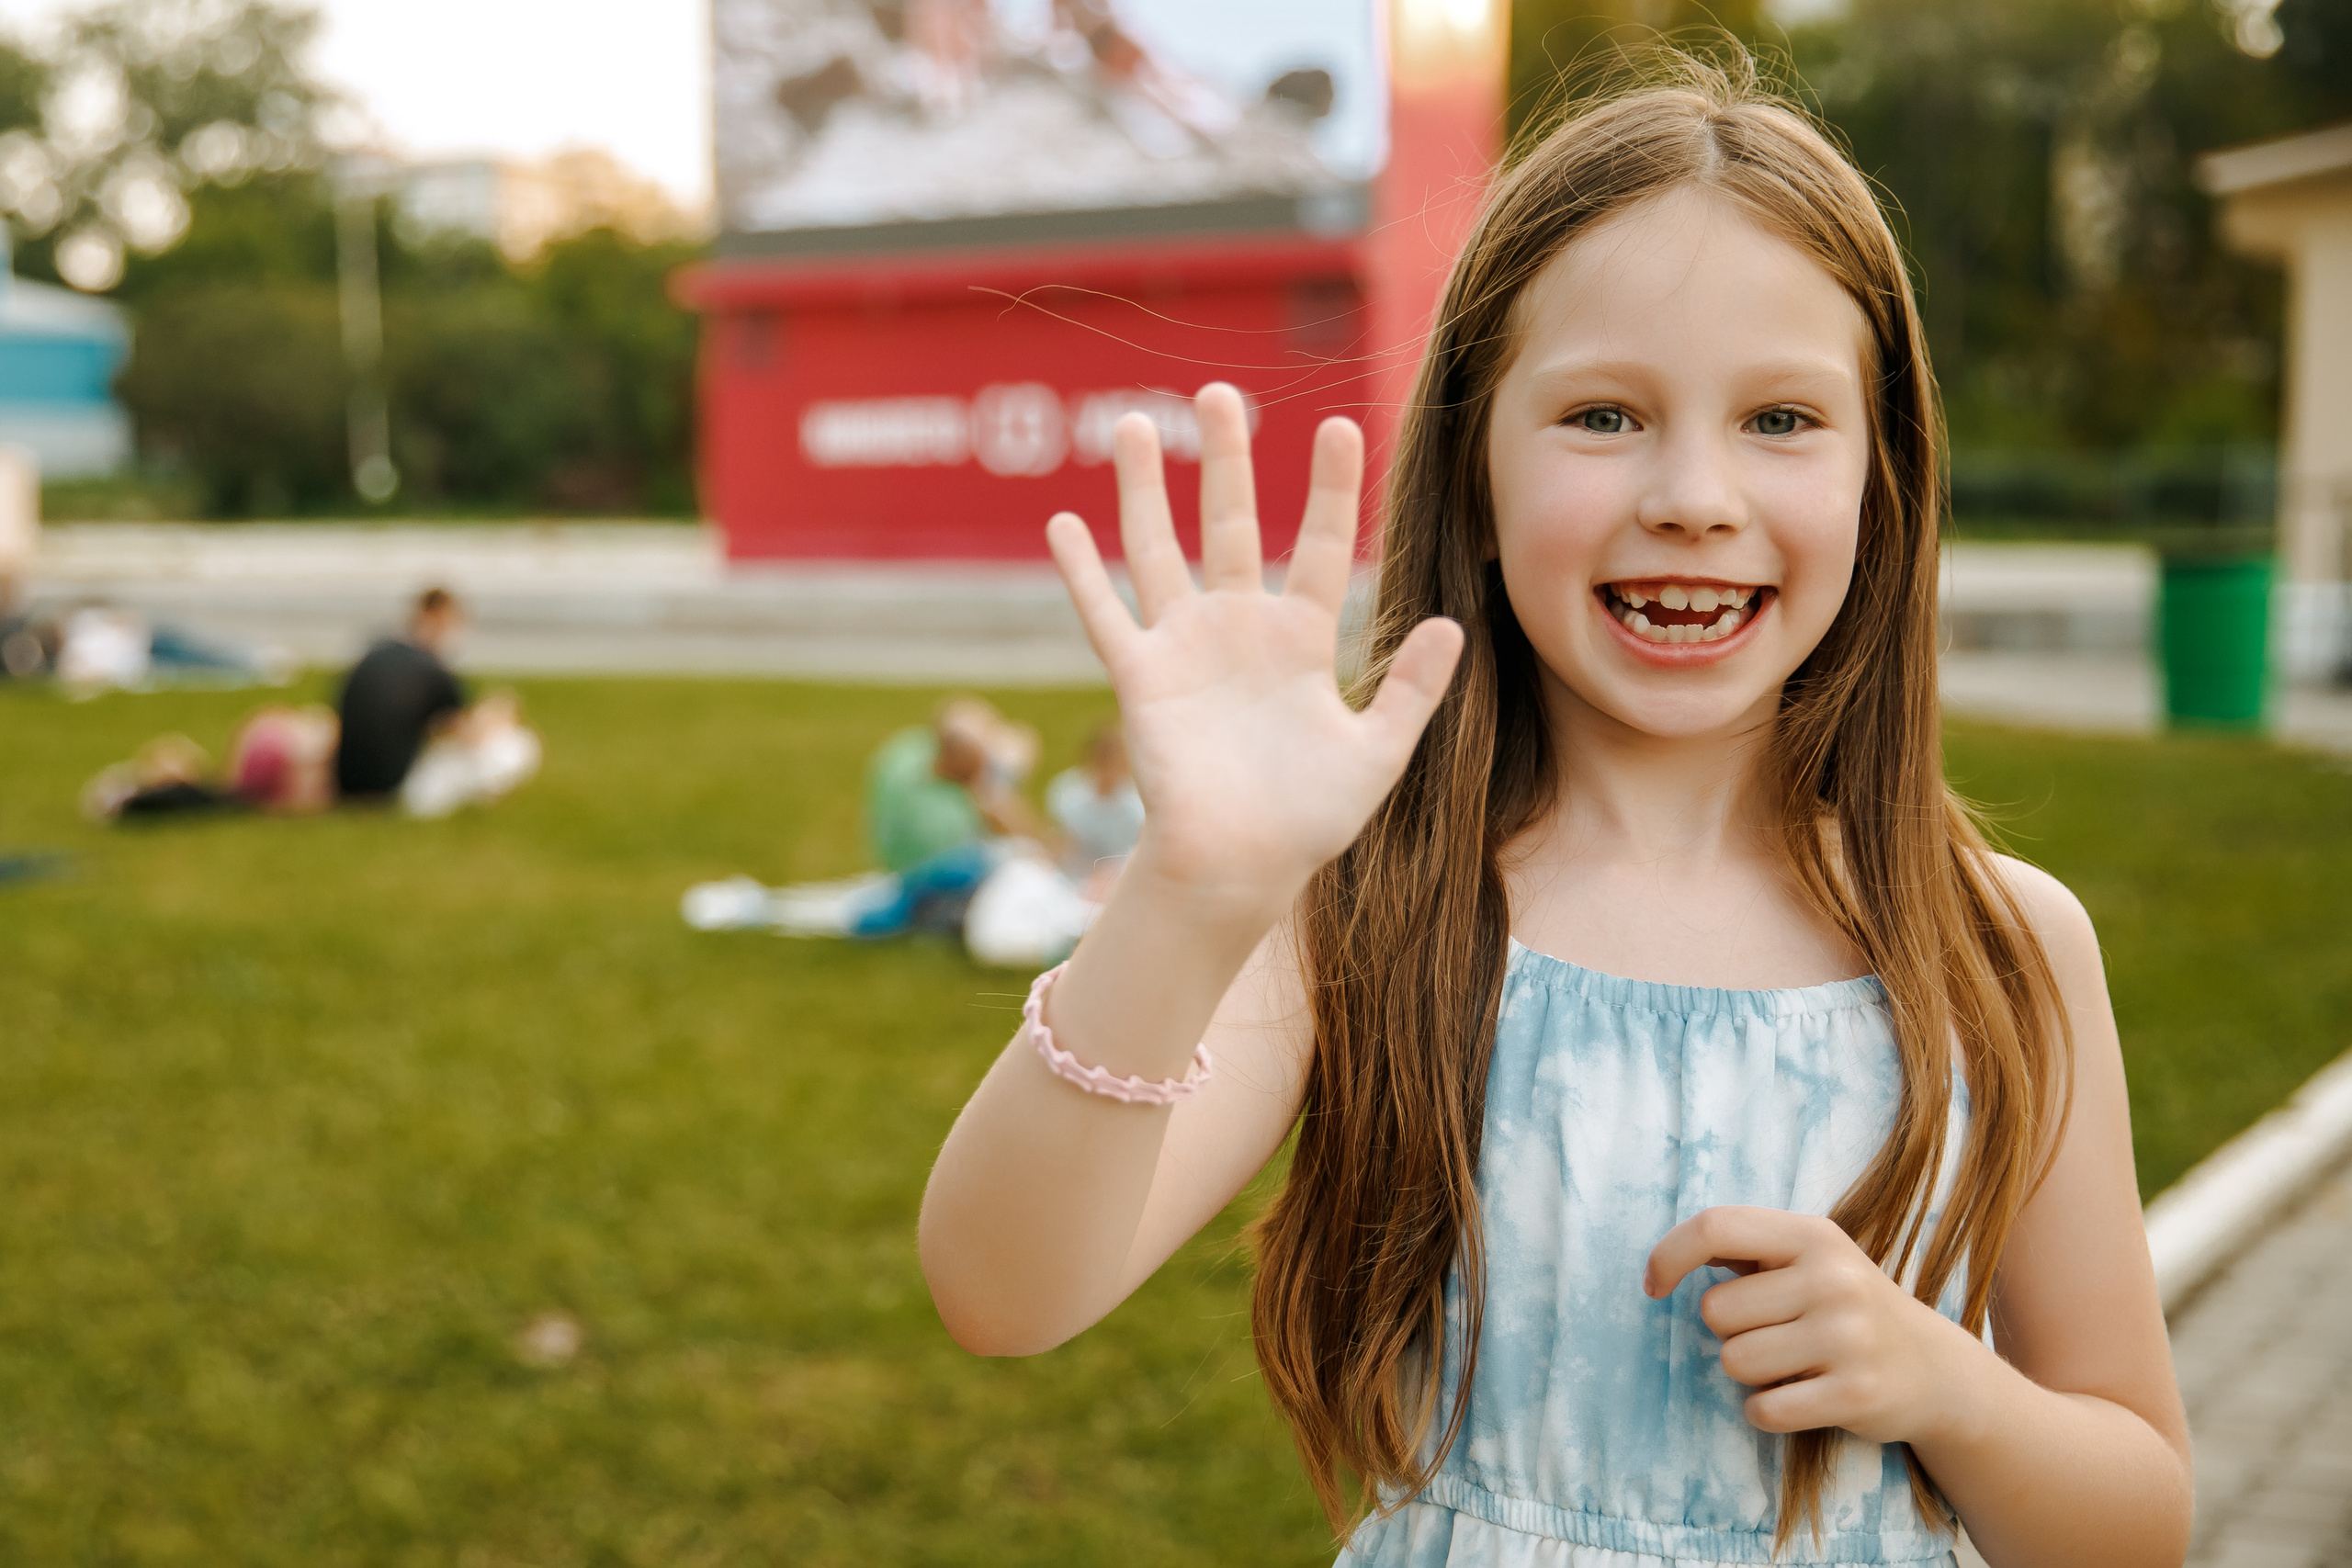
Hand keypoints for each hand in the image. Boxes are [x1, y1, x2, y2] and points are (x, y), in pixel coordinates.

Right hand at [1047, 384, 1463, 923]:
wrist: (1241, 868)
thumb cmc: (1310, 820)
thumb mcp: (1379, 755)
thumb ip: (1411, 691)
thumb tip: (1451, 625)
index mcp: (1302, 641)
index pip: (1322, 547)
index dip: (1332, 490)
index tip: (1339, 427)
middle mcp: (1241, 629)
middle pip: (1233, 526)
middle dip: (1228, 461)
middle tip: (1220, 393)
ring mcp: (1186, 649)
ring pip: (1161, 551)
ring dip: (1148, 491)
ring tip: (1140, 426)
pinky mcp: (1142, 679)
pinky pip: (1107, 615)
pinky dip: (1083, 573)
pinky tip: (1063, 524)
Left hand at [1644, 1206, 1987, 1446]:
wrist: (1937, 1370)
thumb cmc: (1846, 1308)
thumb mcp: (1810, 1258)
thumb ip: (1745, 1248)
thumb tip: (1665, 1259)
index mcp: (1813, 1235)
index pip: (1714, 1226)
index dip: (1668, 1255)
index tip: (1653, 1286)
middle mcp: (1833, 1278)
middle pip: (1715, 1311)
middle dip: (1731, 1332)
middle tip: (1778, 1335)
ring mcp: (1848, 1337)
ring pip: (1734, 1361)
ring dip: (1750, 1374)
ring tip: (1795, 1365)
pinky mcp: (1856, 1394)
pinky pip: (1763, 1410)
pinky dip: (1767, 1412)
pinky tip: (1801, 1398)